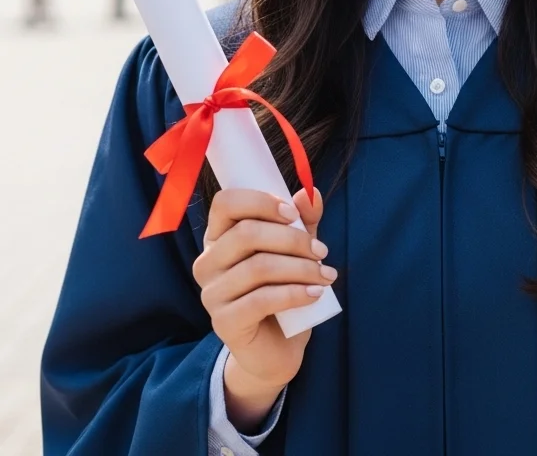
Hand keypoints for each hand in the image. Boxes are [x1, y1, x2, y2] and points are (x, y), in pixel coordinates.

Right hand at [192, 187, 333, 430]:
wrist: (278, 346)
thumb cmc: (283, 287)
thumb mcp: (297, 248)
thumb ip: (303, 220)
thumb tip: (310, 193)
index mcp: (219, 236)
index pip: (225, 203)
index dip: (261, 202)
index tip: (293, 214)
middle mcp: (208, 262)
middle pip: (246, 233)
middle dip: (293, 239)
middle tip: (322, 250)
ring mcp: (211, 294)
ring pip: (258, 266)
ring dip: (301, 267)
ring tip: (325, 274)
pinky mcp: (224, 323)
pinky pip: (262, 300)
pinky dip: (295, 293)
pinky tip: (316, 293)